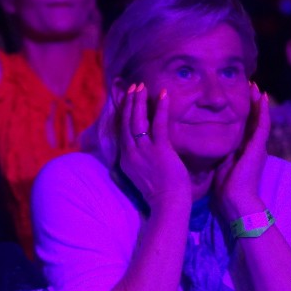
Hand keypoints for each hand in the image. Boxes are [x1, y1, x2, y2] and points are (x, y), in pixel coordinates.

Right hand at [118, 84, 190, 210]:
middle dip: (129, 102)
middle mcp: (131, 153)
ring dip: (139, 101)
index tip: (126, 99)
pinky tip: (163, 94)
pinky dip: (161, 108)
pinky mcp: (159, 150)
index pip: (122, 131)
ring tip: (142, 86)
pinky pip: (159, 124)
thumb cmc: (161, 194)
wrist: (168, 204)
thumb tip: (149, 150)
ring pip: (137, 120)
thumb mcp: (145, 176)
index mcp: (126, 160)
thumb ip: (142, 161)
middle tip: (133, 87)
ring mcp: (144, 151)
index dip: (124, 113)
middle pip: (126, 122)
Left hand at [212, 83, 269, 219]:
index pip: (245, 126)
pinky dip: (263, 110)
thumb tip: (207, 142)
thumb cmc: (226, 188)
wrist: (235, 200)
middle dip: (251, 103)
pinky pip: (263, 124)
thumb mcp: (221, 164)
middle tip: (249, 85)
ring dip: (258, 102)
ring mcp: (258, 146)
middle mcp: (254, 146)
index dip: (243, 112)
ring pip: (260, 119)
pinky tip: (262, 97)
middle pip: (254, 119)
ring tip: (255, 86)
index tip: (238, 97)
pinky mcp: (259, 147)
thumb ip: (219, 152)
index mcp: (245, 151)